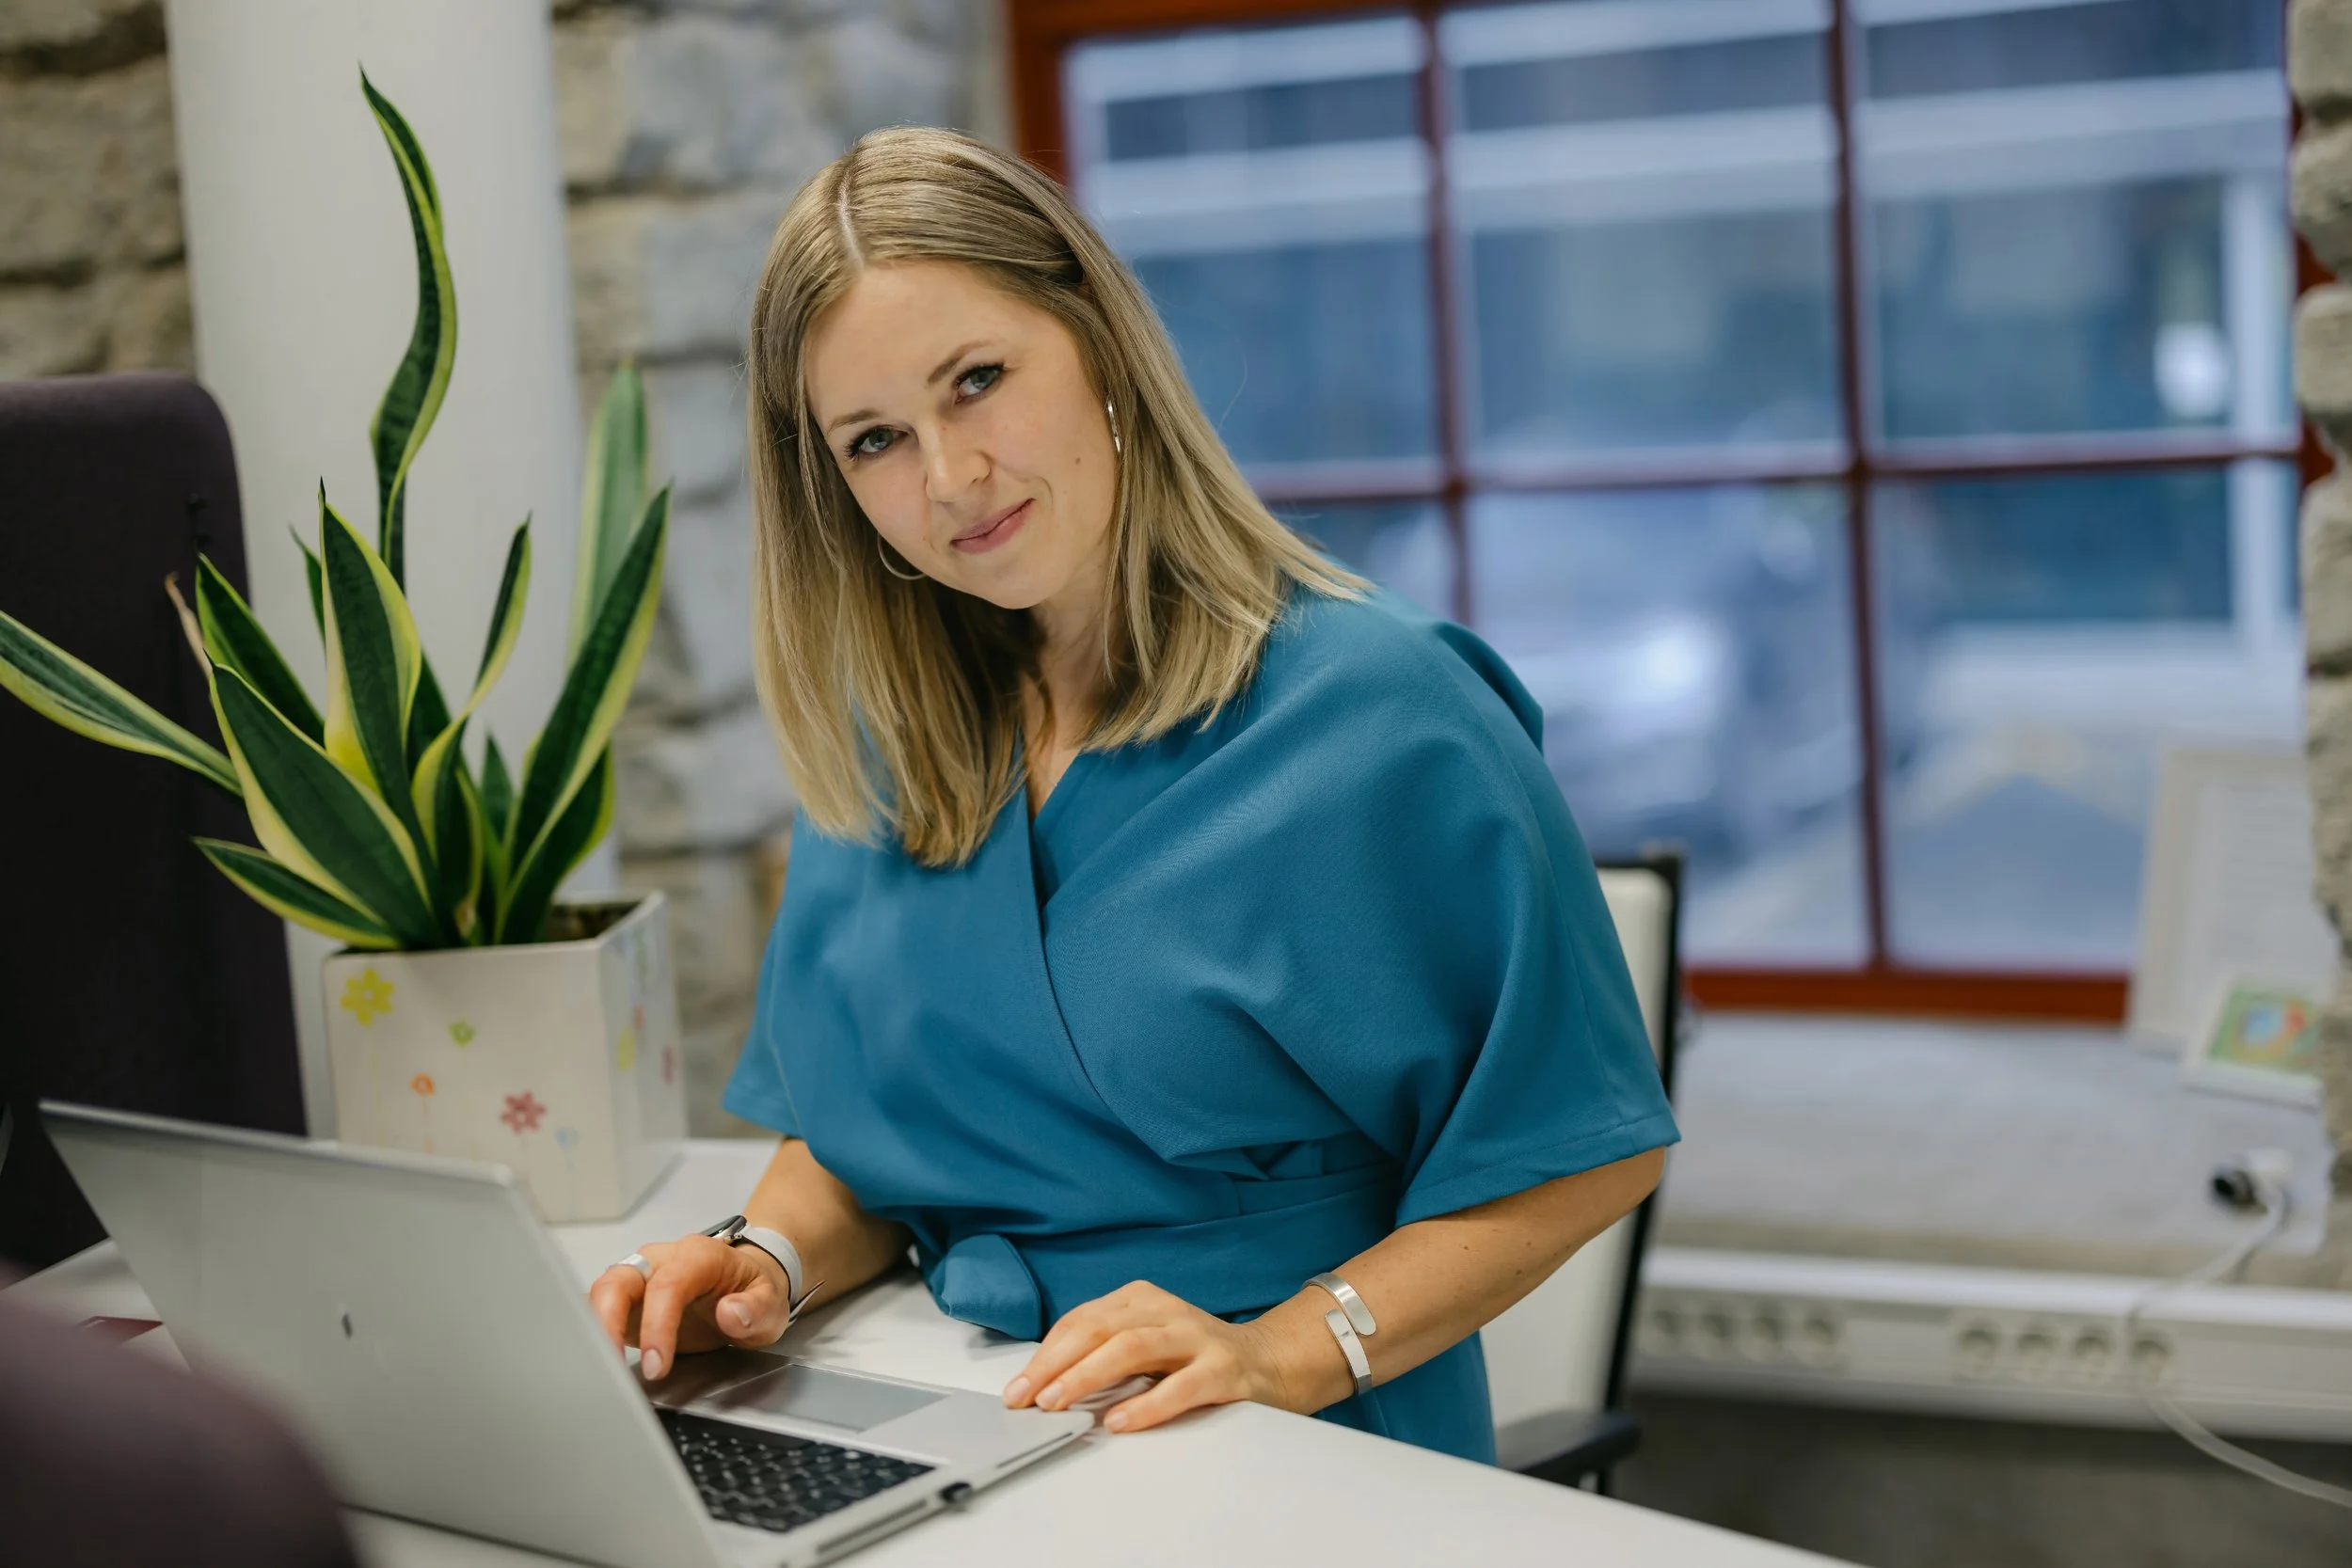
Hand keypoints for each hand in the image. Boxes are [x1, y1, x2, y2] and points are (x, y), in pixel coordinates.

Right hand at [588, 1233, 791, 1381]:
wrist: (746, 1283)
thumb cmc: (755, 1290)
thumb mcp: (771, 1303)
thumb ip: (755, 1309)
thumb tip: (729, 1313)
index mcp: (699, 1256)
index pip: (668, 1285)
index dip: (658, 1325)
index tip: (657, 1365)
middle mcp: (662, 1260)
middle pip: (619, 1280)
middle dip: (609, 1323)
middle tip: (613, 1367)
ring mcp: (641, 1276)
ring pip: (603, 1291)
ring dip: (597, 1330)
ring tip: (602, 1369)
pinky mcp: (628, 1298)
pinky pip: (601, 1307)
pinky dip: (594, 1331)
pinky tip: (594, 1359)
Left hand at [1001, 1280, 1306, 1434]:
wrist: (1270, 1361)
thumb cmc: (1196, 1357)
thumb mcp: (1146, 1344)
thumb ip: (1105, 1356)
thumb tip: (1046, 1387)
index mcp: (1141, 1299)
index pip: (1081, 1320)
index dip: (1045, 1354)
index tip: (1017, 1388)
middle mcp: (1165, 1310)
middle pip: (1099, 1328)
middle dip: (1056, 1364)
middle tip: (1027, 1397)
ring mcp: (1196, 1336)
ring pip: (1132, 1347)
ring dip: (1088, 1376)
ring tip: (1059, 1403)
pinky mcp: (1224, 1368)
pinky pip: (1180, 1385)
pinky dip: (1146, 1405)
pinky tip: (1120, 1422)